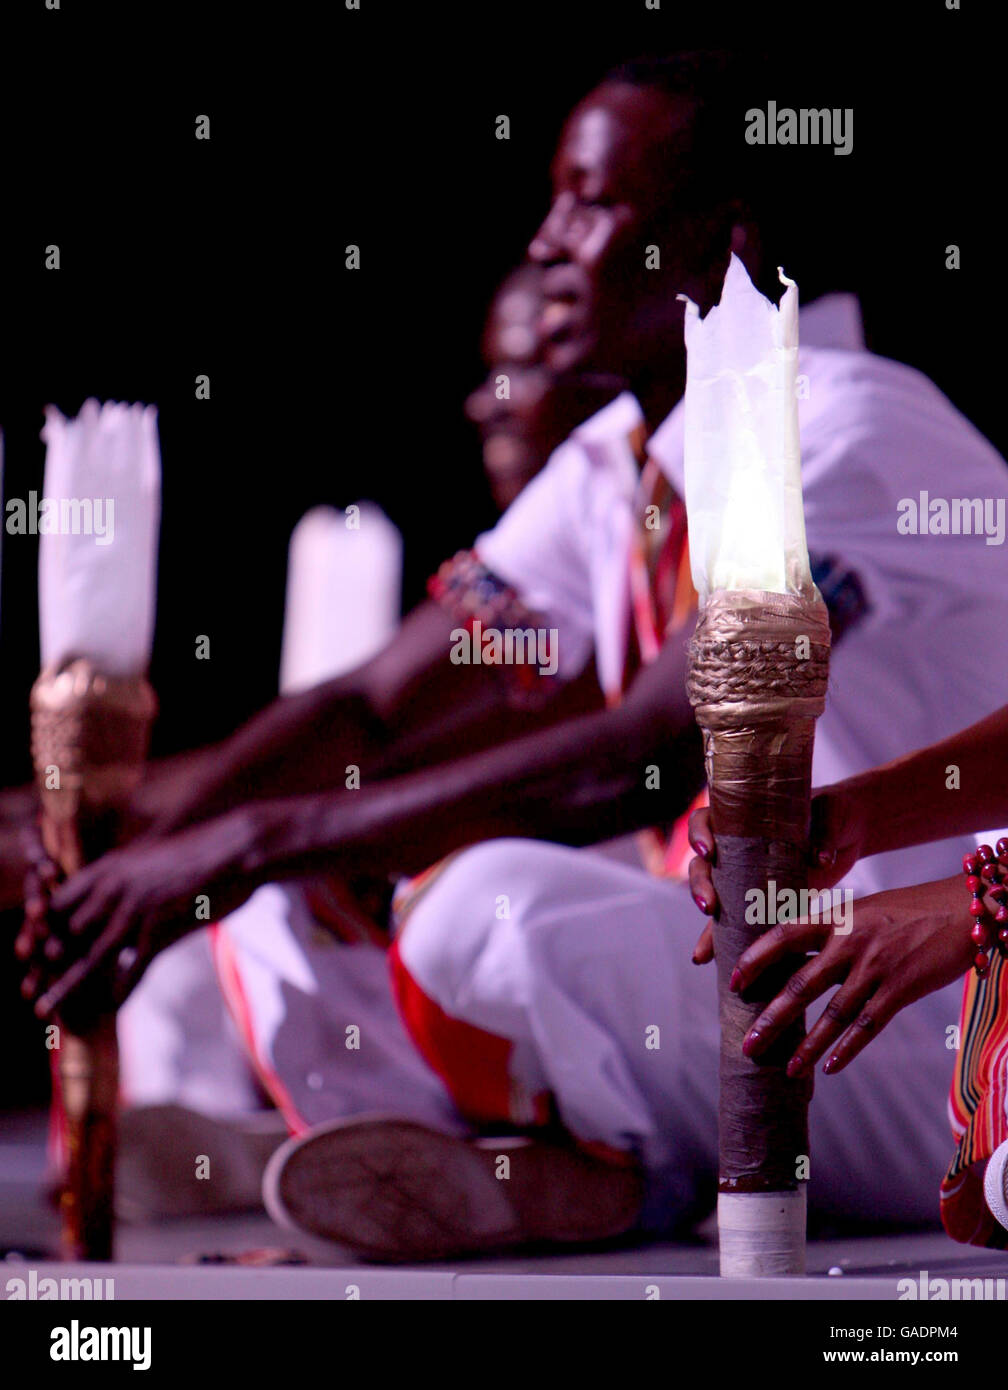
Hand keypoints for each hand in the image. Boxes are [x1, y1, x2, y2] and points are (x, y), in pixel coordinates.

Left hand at [21, 810, 264, 1018]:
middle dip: (44, 966)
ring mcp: (136, 906)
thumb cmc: (198, 851)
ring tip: (46, 1010)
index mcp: (108, 867)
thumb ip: (126, 878)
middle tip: (27, 990)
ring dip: (66, 986)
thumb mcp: (150, 858)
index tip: (26, 957)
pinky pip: (136, 964)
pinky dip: (122, 988)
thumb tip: (112, 897)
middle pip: (66, 933)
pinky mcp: (162, 923)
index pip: (59, 904)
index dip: (39, 932)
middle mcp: (114, 886)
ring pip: (91, 956)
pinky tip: (111, 1006)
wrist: (237, 845)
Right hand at [688, 783, 866, 964]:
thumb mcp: (828, 816)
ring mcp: (747, 875)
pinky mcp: (763, 899)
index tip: (709, 852)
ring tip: (705, 953)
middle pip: (702, 865)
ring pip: (715, 898)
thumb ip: (822, 834)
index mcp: (743, 818)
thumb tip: (821, 858)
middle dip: (700, 886)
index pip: (705, 821)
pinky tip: (715, 964)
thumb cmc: (832, 812)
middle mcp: (736, 848)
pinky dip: (727, 943)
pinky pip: (739, 922)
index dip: (699, 835)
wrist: (848, 830)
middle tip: (709, 905)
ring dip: (707, 925)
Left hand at [730, 876, 973, 1075]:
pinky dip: (847, 1049)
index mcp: (836, 917)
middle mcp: (850, 942)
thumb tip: (795, 954)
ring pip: (833, 1013)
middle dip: (772, 1017)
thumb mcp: (862, 909)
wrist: (961, 910)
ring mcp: (875, 967)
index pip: (784, 935)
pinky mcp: (900, 989)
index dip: (756, 958)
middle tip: (749, 1043)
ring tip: (787, 1069)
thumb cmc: (909, 909)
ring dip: (808, 1046)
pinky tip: (829, 1067)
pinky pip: (868, 1025)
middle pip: (801, 984)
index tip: (732, 981)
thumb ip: (831, 930)